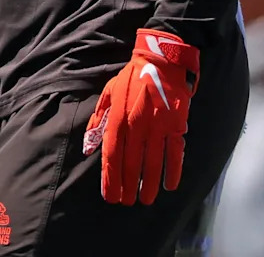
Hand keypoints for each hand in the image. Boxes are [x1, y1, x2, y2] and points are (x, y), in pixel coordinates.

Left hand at [82, 28, 199, 205]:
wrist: (160, 62)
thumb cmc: (131, 79)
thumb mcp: (109, 94)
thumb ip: (98, 120)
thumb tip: (87, 146)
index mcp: (118, 117)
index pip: (112, 153)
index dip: (110, 177)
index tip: (110, 195)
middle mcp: (137, 125)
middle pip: (131, 162)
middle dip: (128, 185)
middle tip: (127, 202)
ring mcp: (158, 126)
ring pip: (152, 162)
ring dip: (149, 183)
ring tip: (145, 199)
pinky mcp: (176, 125)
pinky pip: (175, 153)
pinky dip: (173, 171)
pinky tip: (169, 185)